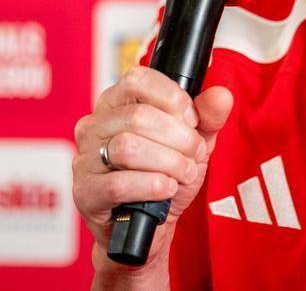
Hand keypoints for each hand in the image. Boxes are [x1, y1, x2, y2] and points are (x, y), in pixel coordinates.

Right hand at [73, 66, 233, 275]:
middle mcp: (95, 125)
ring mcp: (85, 158)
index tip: (192, 120)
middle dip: (178, 138)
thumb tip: (220, 95)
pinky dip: (151, 185)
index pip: (138, 79)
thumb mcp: (193, 142)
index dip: (172, 98)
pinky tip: (165, 189)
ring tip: (183, 174)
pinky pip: (118, 184)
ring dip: (168, 162)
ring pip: (127, 147)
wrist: (152, 225)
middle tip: (194, 155)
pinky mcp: (85, 191)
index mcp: (118, 102)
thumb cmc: (166, 175)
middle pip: (138, 116)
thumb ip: (208, 117)